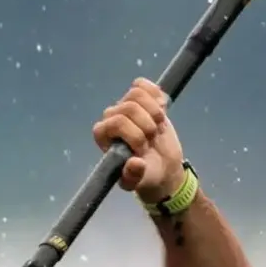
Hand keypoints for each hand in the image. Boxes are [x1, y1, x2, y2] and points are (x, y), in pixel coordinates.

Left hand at [92, 78, 186, 201]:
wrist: (162, 167)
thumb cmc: (145, 175)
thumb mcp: (137, 182)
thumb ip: (132, 176)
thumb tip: (135, 163)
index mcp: (103, 135)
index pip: (117, 122)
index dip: (134, 134)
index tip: (143, 149)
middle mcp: (111, 117)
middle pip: (129, 107)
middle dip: (147, 125)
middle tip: (152, 140)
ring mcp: (126, 106)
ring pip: (137, 94)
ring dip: (154, 112)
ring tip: (157, 127)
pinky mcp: (141, 98)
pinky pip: (144, 85)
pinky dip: (157, 96)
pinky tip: (161, 110)